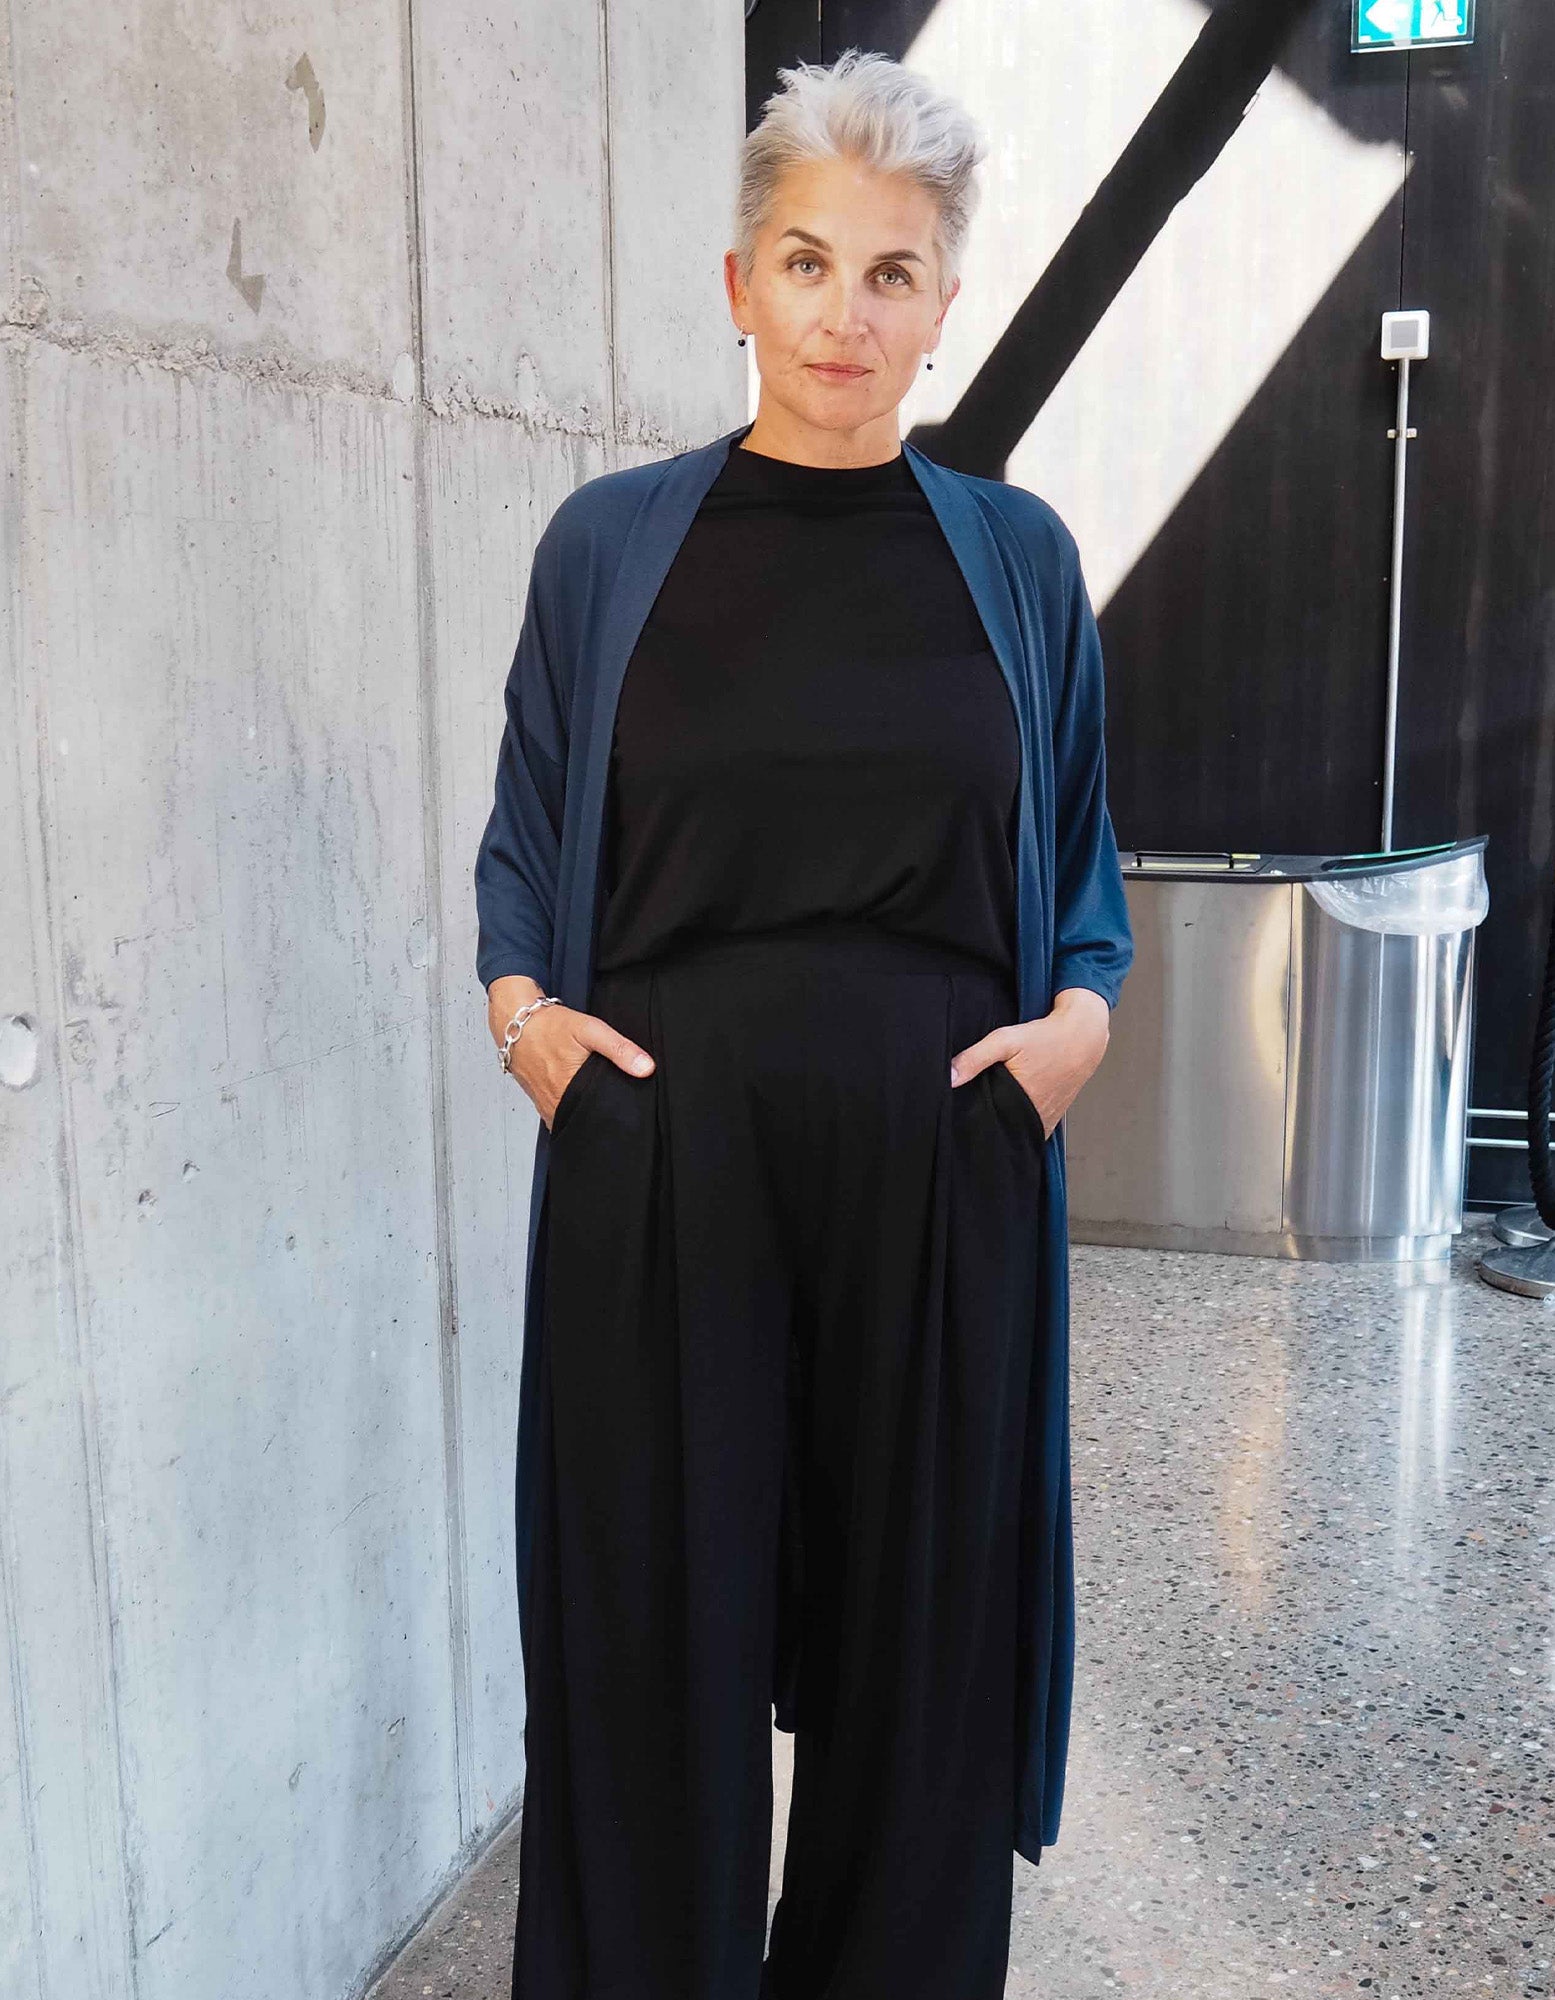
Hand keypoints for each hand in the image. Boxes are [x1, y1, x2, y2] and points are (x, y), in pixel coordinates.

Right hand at [486, 975, 655, 1129]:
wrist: (515, 1022)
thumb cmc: (550, 1025)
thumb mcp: (590, 1030)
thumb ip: (620, 1049)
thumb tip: (647, 1068)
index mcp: (569, 1091)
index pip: (600, 1117)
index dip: (616, 1116)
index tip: (629, 1113)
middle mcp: (554, 1103)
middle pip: (586, 1121)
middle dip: (602, 1118)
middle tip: (617, 1109)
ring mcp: (545, 1105)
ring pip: (571, 1120)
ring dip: (586, 1116)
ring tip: (601, 1106)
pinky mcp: (539, 1101)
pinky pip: (559, 1114)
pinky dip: (571, 1111)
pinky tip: (581, 1101)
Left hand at [949, 987, 1110, 1139]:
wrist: (1083, 1037)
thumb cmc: (1046, 1037)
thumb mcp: (1006, 1040)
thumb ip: (975, 1058)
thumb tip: (949, 1077)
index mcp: (1020, 1104)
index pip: (988, 1127)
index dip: (973, 1123)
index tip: (961, 1119)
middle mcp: (1034, 1118)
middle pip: (1001, 1131)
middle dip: (985, 1126)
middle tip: (971, 1116)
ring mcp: (1045, 1121)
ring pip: (1016, 1131)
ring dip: (1003, 1126)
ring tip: (989, 1115)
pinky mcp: (1052, 1119)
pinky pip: (1030, 1129)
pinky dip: (1018, 1124)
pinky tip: (1008, 1112)